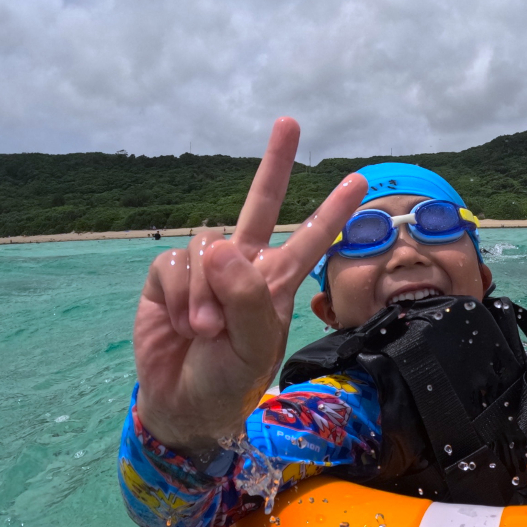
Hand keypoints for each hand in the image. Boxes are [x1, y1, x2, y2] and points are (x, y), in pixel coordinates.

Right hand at [134, 118, 366, 451]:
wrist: (183, 403)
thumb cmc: (229, 379)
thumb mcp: (254, 347)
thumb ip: (249, 299)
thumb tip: (224, 246)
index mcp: (277, 282)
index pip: (309, 238)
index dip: (332, 210)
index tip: (358, 181)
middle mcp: (244, 266)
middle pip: (260, 203)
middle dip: (275, 163)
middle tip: (291, 123)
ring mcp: (206, 269)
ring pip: (206, 244)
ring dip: (203, 291)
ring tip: (204, 330)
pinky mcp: (167, 275)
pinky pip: (172, 263)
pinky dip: (176, 296)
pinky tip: (180, 324)